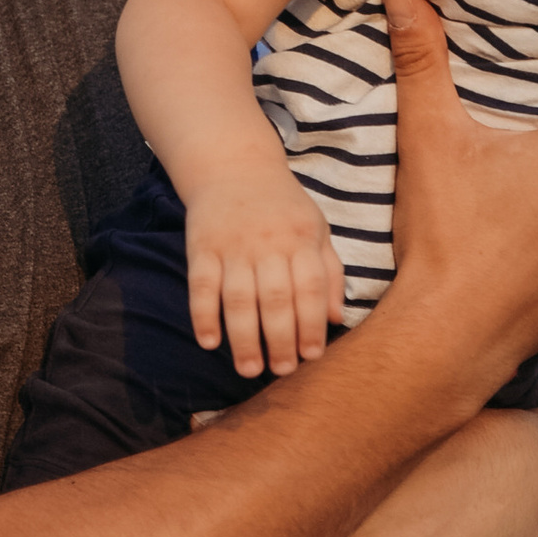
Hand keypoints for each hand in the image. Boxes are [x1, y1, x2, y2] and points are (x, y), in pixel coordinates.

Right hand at [185, 165, 348, 378]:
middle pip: (275, 298)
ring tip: (249, 370)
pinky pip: (201, 285)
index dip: (312, 325)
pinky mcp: (201, 245)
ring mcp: (232, 244)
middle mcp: (267, 242)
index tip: (312, 356)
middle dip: (280, 340)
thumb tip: (336, 319)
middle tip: (282, 372)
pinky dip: (203, 315)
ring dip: (244, 338)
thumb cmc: (282, 206)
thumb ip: (330, 272)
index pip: (310, 288)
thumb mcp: (317, 229)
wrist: (233, 164)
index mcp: (300, 238)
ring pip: (238, 297)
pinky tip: (209, 343)